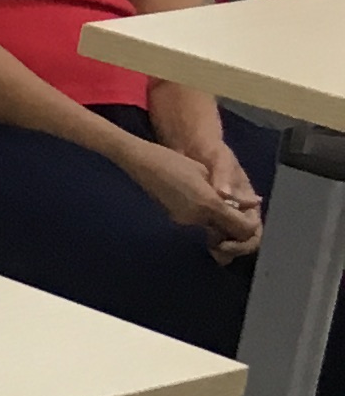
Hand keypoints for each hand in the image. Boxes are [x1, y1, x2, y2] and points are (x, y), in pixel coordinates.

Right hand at [119, 134, 259, 259]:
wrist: (141, 163)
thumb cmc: (174, 161)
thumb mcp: (206, 173)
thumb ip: (231, 193)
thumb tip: (254, 203)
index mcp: (208, 204)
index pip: (242, 227)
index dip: (251, 225)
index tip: (251, 214)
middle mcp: (197, 218)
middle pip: (229, 234)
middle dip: (237, 230)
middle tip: (241, 215)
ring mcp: (185, 221)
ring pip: (215, 230)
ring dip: (224, 224)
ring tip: (227, 208)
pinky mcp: (176, 219)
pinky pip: (201, 224)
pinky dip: (209, 219)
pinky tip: (208, 206)